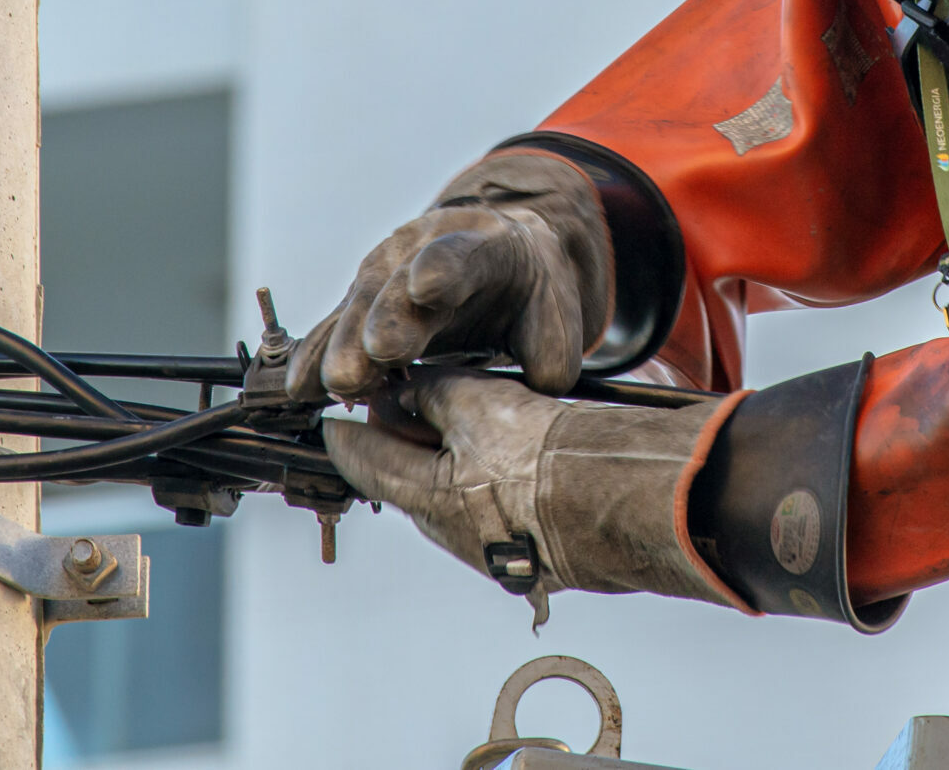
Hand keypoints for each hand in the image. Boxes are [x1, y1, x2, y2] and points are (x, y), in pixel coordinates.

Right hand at [286, 152, 613, 400]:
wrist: (502, 260)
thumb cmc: (529, 296)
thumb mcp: (554, 317)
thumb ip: (549, 354)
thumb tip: (533, 387)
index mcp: (481, 247)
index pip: (460, 254)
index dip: (443, 268)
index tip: (426, 286)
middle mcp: (421, 251)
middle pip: (397, 284)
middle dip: (384, 318)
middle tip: (374, 354)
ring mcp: (384, 273)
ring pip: (358, 307)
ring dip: (345, 345)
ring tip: (336, 383)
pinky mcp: (359, 301)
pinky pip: (332, 329)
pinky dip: (316, 357)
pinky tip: (299, 387)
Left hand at [323, 368, 739, 619]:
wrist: (616, 501)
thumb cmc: (543, 455)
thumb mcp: (477, 404)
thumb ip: (434, 394)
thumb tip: (407, 392)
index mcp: (426, 498)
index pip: (365, 463)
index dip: (347, 436)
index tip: (331, 424)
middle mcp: (451, 533)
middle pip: (409, 483)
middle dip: (402, 448)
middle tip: (399, 412)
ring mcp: (492, 549)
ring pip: (454, 499)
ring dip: (449, 464)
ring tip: (461, 429)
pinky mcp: (533, 555)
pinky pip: (494, 513)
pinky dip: (489, 482)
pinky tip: (510, 461)